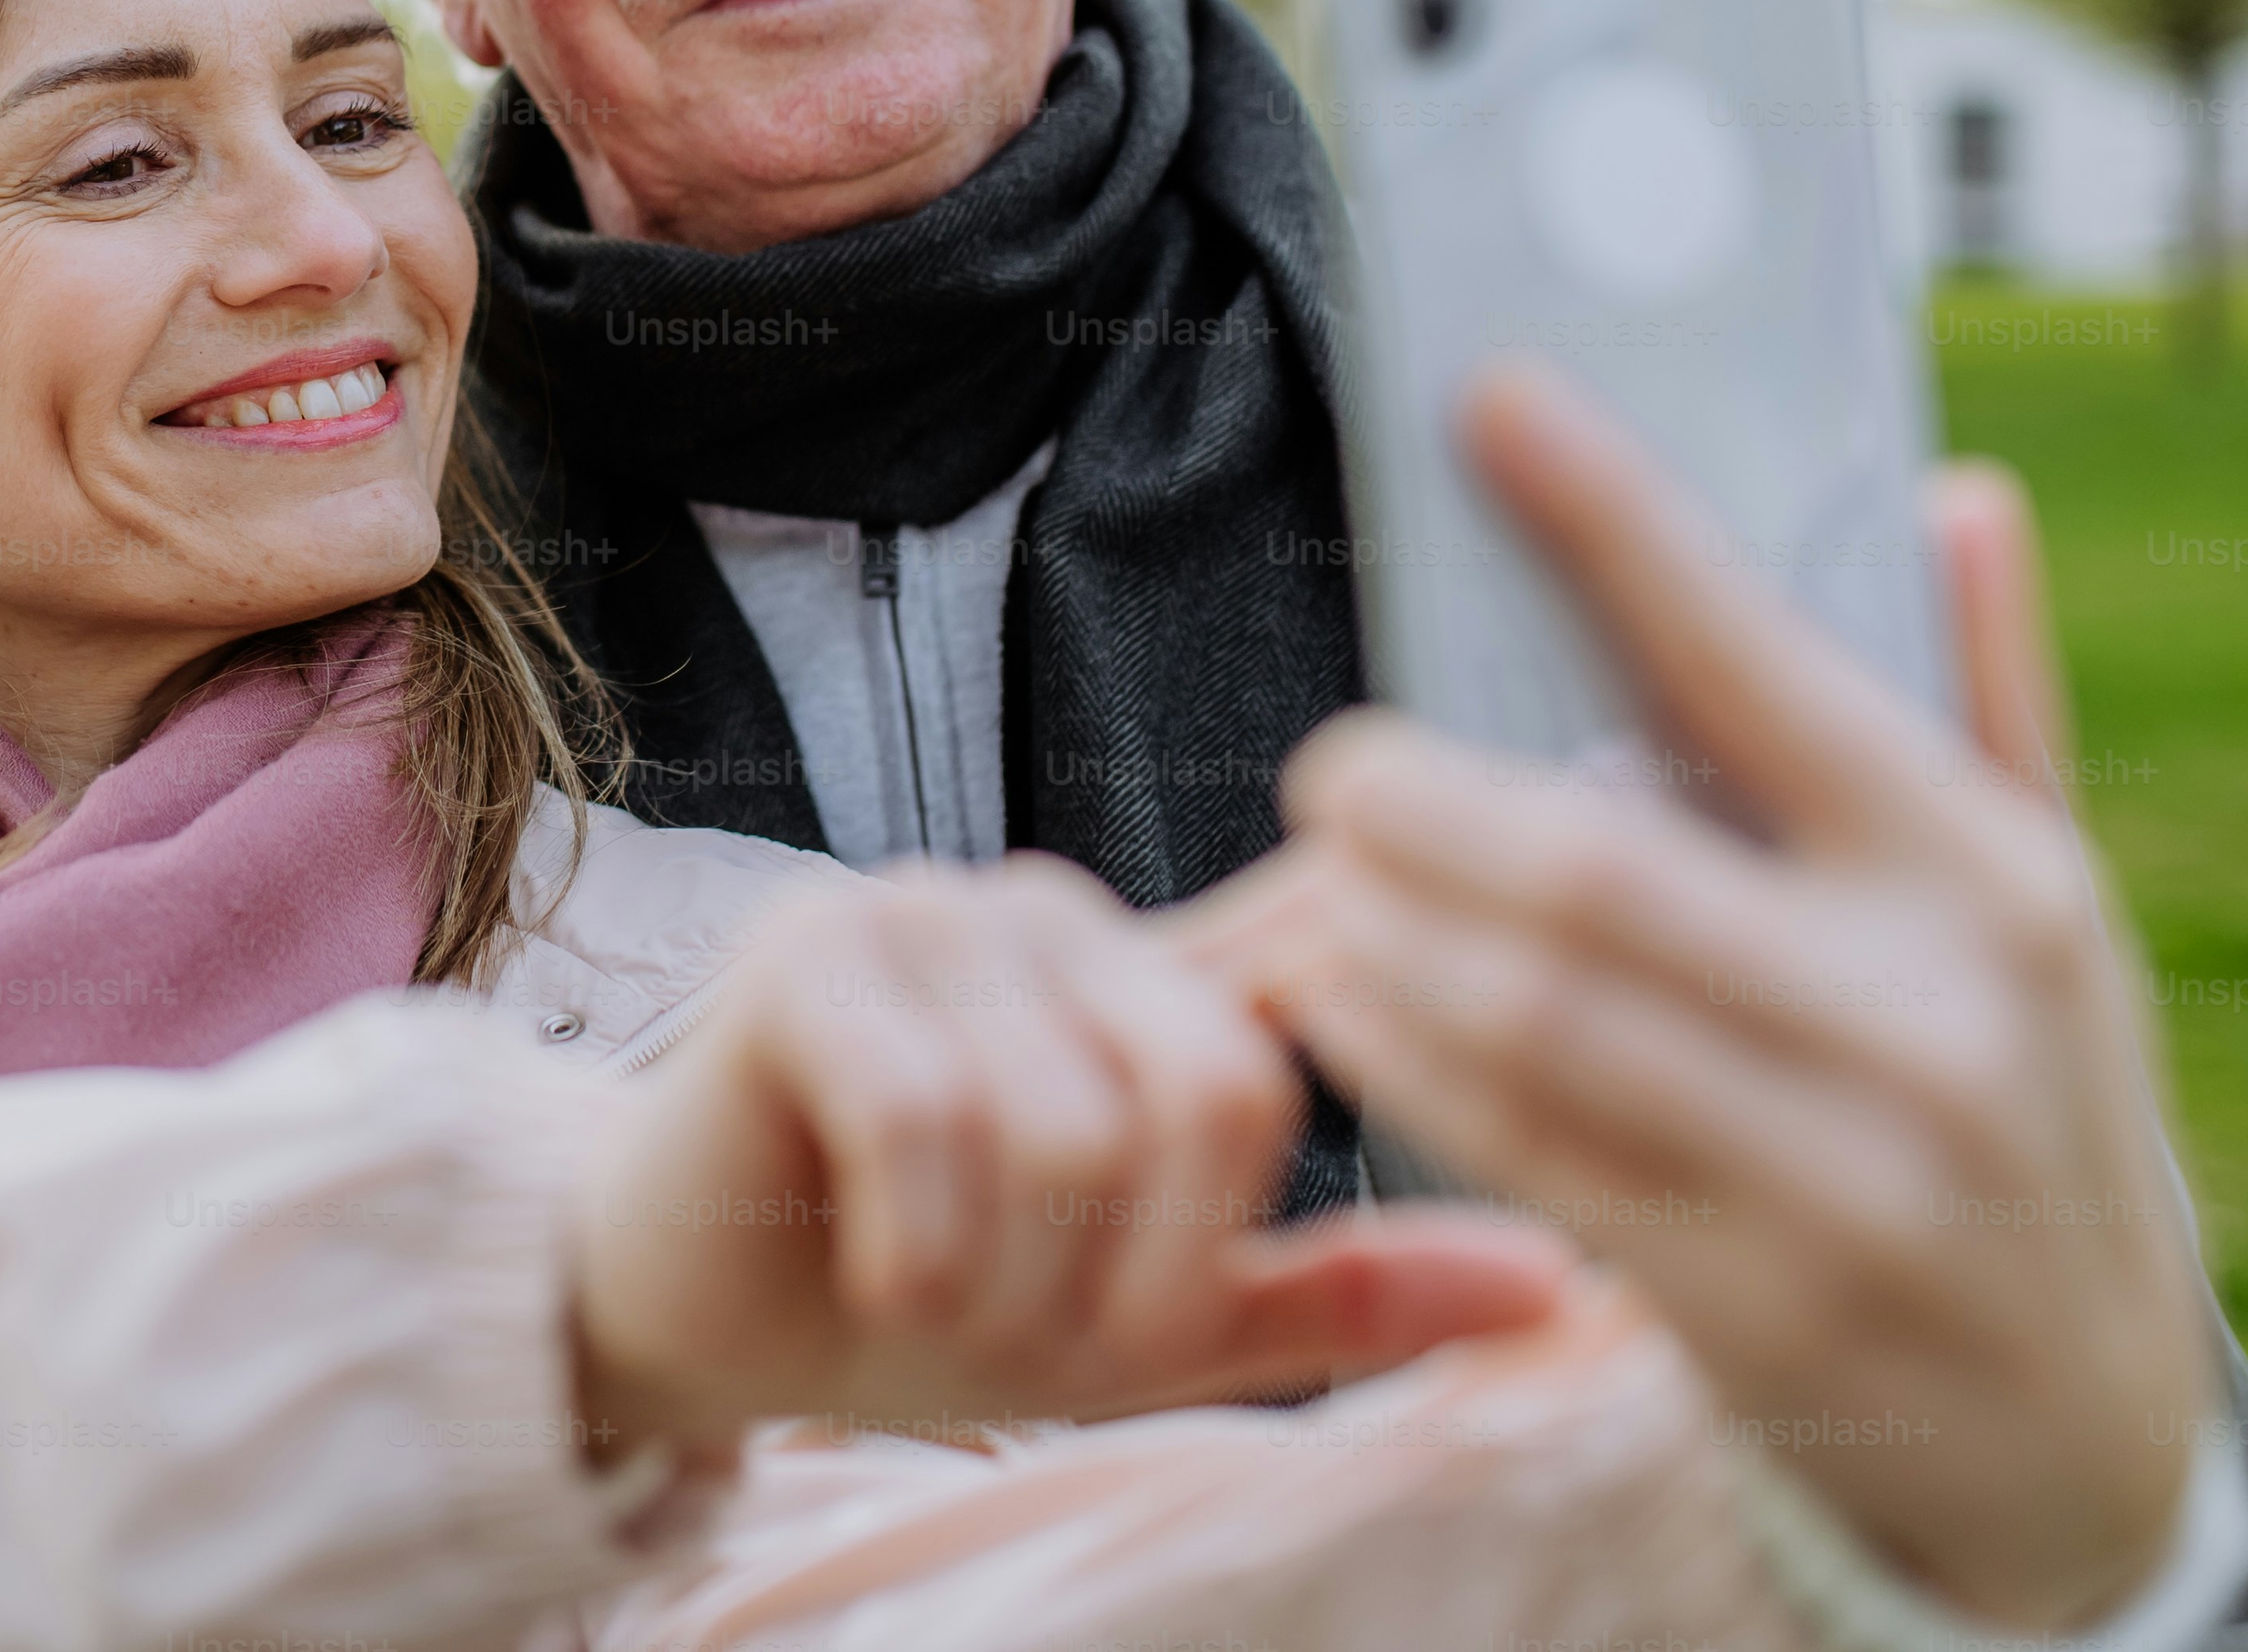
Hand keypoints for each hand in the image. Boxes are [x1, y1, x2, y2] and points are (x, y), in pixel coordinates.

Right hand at [562, 855, 1572, 1456]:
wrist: (680, 1308)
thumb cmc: (912, 1292)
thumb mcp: (1148, 1323)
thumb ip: (1343, 1295)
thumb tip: (1567, 1289)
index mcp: (1155, 982)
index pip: (1318, 968)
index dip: (1384, 981)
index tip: (1435, 1032)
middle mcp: (1060, 917)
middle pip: (1216, 1088)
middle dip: (1138, 1274)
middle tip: (1041, 1332)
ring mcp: (932, 915)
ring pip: (1069, 1123)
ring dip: (1008, 1281)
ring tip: (938, 1298)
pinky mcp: (809, 948)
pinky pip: (928, 1113)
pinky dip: (918, 1244)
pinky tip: (876, 1267)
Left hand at [1211, 362, 2210, 1631]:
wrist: (2087, 1435)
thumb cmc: (2033, 1104)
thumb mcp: (2049, 904)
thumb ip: (1986, 695)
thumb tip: (1953, 488)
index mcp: (1991, 881)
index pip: (1766, 665)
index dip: (1619, 523)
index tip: (1496, 401)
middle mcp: (1925, 1022)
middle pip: (1594, 868)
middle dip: (1420, 801)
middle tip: (1335, 762)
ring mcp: (1841, 1180)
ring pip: (1533, 1019)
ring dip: (1386, 932)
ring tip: (1325, 878)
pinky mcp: (1752, 1307)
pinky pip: (1522, 1153)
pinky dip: (1406, 1059)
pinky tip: (1344, 998)